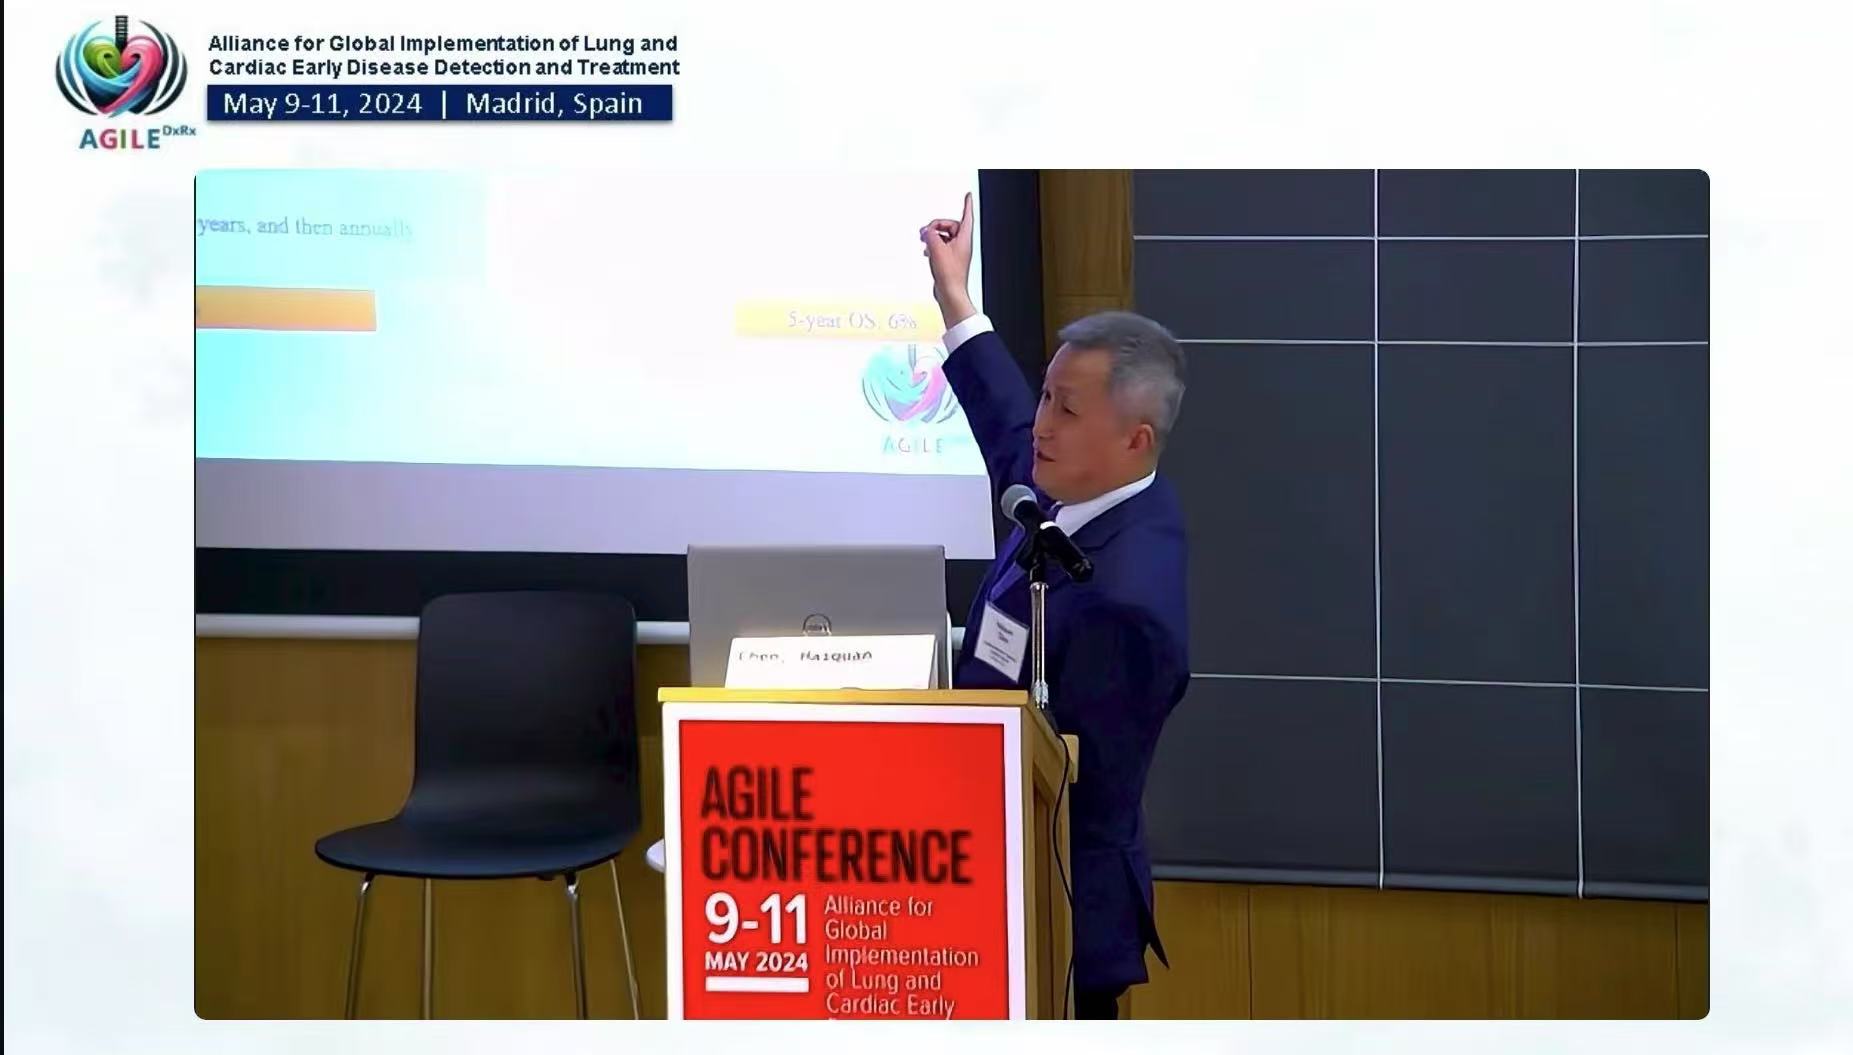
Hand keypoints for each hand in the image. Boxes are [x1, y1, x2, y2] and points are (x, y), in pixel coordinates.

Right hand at [920, 192, 975, 327]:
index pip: (966, 217)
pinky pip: (941, 247)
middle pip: (950, 226)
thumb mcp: (936, 249)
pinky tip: (928, 252)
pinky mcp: (949, 261)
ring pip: (944, 237)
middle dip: (937, 226)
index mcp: (963, 239)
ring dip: (934, 237)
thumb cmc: (949, 274)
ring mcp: (956, 253)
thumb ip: (930, 235)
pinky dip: (933, 246)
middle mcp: (962, 245)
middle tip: (926, 231)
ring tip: (925, 241)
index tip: (968, 196)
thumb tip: (926, 231)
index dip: (967, 205)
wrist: (950, 293)